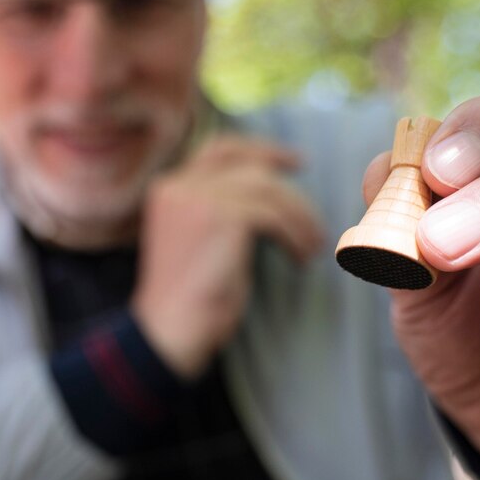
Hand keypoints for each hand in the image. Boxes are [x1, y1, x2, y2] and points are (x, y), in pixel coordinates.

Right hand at [133, 136, 323, 377]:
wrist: (170, 330)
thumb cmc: (187, 300)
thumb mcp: (198, 243)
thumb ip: (217, 212)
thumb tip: (267, 198)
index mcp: (167, 189)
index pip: (217, 150)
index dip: (256, 149)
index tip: (288, 162)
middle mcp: (179, 185)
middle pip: (245, 162)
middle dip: (282, 167)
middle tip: (308, 179)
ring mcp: (200, 198)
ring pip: (267, 190)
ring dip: (298, 215)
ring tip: (311, 244)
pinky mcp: (223, 217)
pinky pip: (274, 217)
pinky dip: (295, 236)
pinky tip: (301, 257)